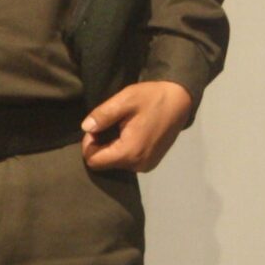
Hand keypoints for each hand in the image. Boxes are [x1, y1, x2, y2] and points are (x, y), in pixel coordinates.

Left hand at [80, 80, 194, 173]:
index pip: (94, 161)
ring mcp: (146, 166)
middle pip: (104, 163)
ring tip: (121, 127)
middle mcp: (138, 165)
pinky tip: (130, 133)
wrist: (179, 100)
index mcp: (130, 152)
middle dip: (100, 145)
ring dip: (112, 147)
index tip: (97, 126)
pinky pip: (127, 162)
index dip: (89, 144)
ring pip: (115, 163)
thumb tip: (85, 128)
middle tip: (109, 124)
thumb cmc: (152, 97)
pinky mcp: (151, 163)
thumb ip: (103, 115)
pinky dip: (123, 150)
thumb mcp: (125, 100)